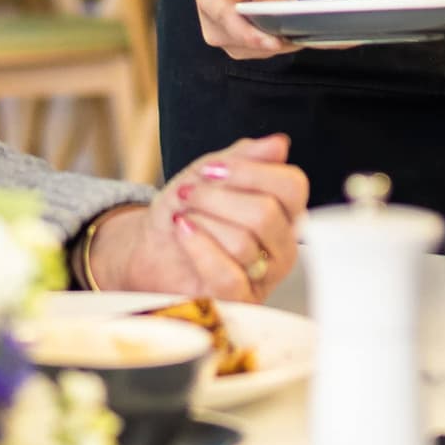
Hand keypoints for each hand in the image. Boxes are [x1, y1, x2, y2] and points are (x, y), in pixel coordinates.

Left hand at [86, 134, 307, 298]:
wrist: (151, 248)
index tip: (211, 169)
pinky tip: (183, 232)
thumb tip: (279, 144)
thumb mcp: (209, 173)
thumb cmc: (187, 210)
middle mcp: (283, 244)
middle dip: (216, 198)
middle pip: (266, 213)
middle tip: (188, 194)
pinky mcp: (240, 301)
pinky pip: (228, 276)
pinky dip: (199, 248)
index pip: (292, 186)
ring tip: (183, 218)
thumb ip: (244, 157)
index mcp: (285, 210)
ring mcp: (265, 276)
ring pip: (243, 243)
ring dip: (201, 222)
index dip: (249, 172)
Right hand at [191, 0, 298, 59]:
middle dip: (281, 32)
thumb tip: (306, 4)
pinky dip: (279, 35)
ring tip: (295, 12)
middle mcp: (213, 24)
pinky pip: (264, 48)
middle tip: (308, 16)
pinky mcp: (236, 44)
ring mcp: (223, 38)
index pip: (232, 24)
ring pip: (262, 49)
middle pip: (252, 42)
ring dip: (282, 34)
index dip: (256, 36)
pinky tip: (286, 18)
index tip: (277, 41)